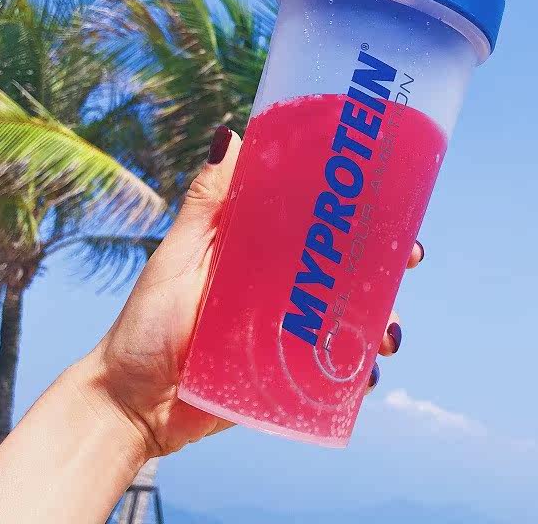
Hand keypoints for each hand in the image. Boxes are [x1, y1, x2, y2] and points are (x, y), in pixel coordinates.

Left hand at [83, 126, 424, 458]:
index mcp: (260, 252)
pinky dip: (356, 373)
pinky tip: (367, 375)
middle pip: (345, 269)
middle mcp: (280, 288)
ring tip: (386, 330)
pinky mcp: (286, 377)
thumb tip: (229, 134)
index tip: (390, 194)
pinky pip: (332, 372)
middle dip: (384, 264)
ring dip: (378, 320)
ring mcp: (287, 333)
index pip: (317, 223)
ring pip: (348, 320)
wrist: (130, 403)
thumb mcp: (179, 255)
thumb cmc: (146, 322)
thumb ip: (206, 204)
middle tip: (408, 258)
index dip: (356, 209)